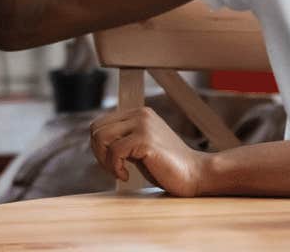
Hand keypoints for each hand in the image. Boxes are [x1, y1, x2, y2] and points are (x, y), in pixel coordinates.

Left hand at [88, 106, 212, 195]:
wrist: (194, 174)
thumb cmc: (167, 165)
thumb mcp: (140, 146)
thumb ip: (123, 139)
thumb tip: (95, 140)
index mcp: (139, 113)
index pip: (100, 124)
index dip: (98, 147)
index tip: (112, 163)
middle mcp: (141, 114)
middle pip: (96, 129)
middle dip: (99, 153)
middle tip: (115, 169)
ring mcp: (144, 125)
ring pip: (101, 137)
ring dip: (105, 160)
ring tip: (121, 171)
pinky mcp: (146, 140)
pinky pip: (114, 152)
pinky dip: (115, 168)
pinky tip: (127, 176)